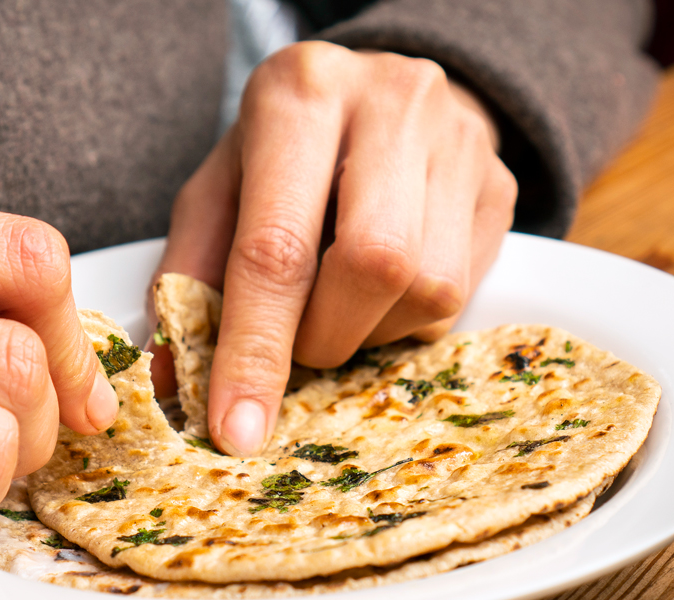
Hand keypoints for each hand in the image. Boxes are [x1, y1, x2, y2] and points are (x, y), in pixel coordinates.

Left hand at [153, 42, 517, 455]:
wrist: (380, 95)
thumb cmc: (286, 153)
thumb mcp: (220, 191)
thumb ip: (190, 277)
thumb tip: (172, 381)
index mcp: (299, 95)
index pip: (278, 245)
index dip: (256, 351)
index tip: (238, 430)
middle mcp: (391, 104)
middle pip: (375, 265)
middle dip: (327, 336)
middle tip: (302, 343)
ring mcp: (459, 143)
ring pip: (431, 289)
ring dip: (374, 332)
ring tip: (344, 303)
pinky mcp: (501, 185)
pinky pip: (461, 296)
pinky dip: (410, 319)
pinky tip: (384, 289)